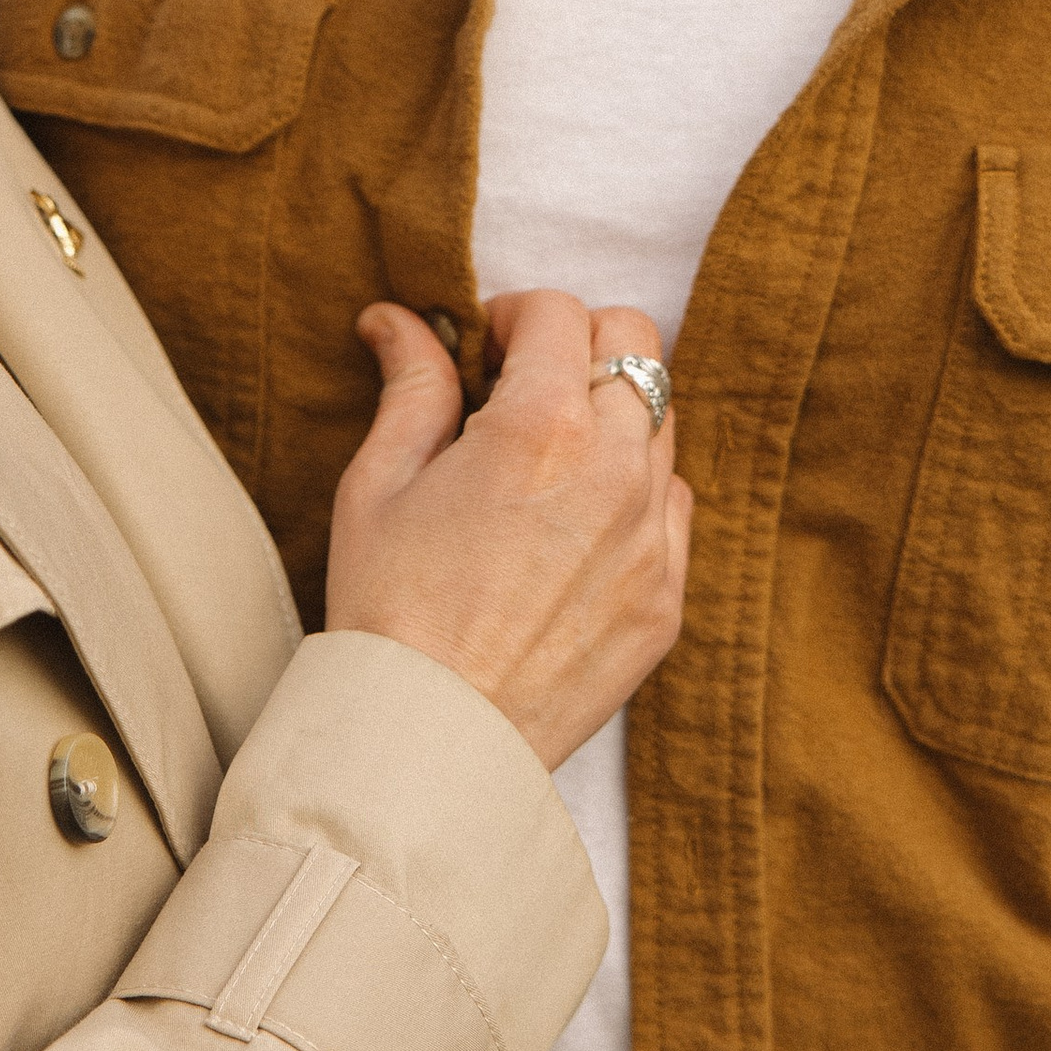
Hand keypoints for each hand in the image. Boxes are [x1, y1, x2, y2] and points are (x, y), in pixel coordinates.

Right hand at [324, 290, 692, 770]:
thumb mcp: (379, 482)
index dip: (511, 315)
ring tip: (546, 464)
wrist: (432, 738)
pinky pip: (672, 505)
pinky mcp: (667, 595)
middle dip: (577, 344)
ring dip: (610, 415)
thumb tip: (399, 318)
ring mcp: (653, 535)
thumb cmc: (388, 608)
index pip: (557, 312)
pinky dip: (633, 492)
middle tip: (521, 386)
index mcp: (540, 426)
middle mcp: (616, 468)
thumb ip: (410, 386)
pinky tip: (572, 529)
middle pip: (635, 342)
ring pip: (660, 421)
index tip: (482, 351)